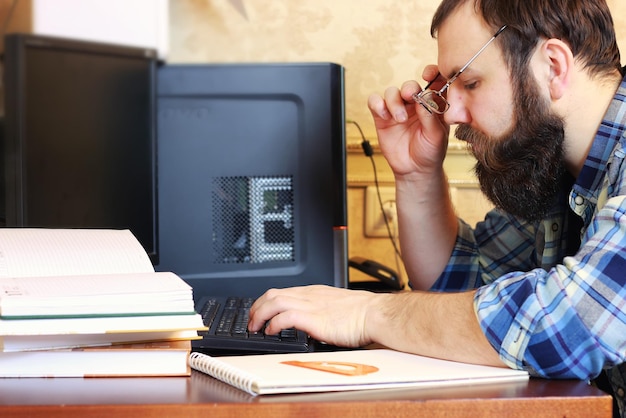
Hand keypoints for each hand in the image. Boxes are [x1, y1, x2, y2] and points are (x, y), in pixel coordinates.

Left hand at [248, 285, 378, 347]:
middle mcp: (309, 296)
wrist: (374, 314)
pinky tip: (271, 332)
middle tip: (251, 321)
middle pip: (272, 294)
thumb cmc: (362, 313)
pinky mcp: (313, 318)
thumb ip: (321, 311)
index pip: (282, 291)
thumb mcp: (336, 307)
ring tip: (255, 327)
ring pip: (274, 302)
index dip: (266, 302)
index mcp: (314, 292)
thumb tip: (311, 324)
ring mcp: (310, 305)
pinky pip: (285, 317)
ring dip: (259, 315)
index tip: (260, 313)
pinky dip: (273, 323)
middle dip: (257, 307)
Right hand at [367, 65, 449, 177]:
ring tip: (400, 119)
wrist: (415, 170)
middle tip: (411, 96)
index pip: (433, 82)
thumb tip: (424, 98)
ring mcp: (398, 109)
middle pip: (409, 85)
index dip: (431, 73)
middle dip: (409, 88)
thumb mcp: (436, 135)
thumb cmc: (430, 152)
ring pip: (392, 92)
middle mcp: (415, 104)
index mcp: (433, 104)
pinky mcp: (382, 117)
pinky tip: (384, 115)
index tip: (428, 75)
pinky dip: (377, 104)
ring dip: (394, 102)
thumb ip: (430, 116)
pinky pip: (375, 102)